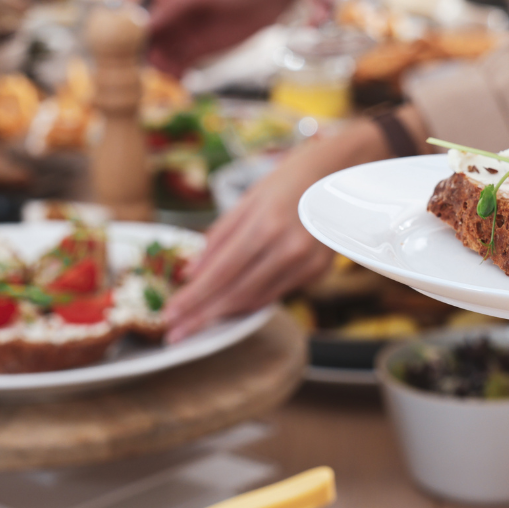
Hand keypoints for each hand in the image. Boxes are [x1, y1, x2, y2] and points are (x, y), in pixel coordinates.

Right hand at [148, 0, 300, 74]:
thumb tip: (145, 26)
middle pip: (148, 43)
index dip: (133, 39)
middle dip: (149, 58)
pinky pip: (179, 65)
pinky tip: (181, 79)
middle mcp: (169, 16)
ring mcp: (183, 34)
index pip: (139, 20)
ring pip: (162, 57)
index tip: (133, 55)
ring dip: (162, 69)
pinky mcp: (198, 49)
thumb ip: (174, 9)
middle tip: (160, 68)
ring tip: (172, 75)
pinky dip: (175, 74)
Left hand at [164, 116, 396, 339]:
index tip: (170, 315)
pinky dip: (250, 301)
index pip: (221, 272)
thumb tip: (191, 271)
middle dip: (202, 316)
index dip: (193, 298)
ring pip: (257, 299)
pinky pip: (276, 293)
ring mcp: (306, 263)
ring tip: (196, 323)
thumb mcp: (248, 199)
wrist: (339, 175)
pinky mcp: (317, 272)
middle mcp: (288, 248)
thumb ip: (219, 236)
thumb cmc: (288, 181)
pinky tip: (230, 306)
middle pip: (237, 293)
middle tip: (176, 332)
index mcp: (266, 224)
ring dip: (224, 314)